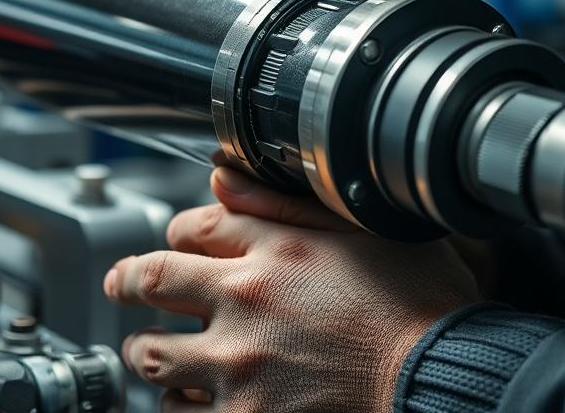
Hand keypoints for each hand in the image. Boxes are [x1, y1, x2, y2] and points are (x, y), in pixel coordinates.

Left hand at [104, 168, 479, 411]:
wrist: (440, 378)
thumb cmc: (416, 305)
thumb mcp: (360, 230)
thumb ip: (283, 203)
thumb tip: (220, 175)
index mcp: (272, 252)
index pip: (191, 228)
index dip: (178, 233)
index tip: (179, 243)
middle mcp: (244, 307)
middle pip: (149, 283)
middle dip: (128, 281)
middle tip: (123, 285)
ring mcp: (238, 369)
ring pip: (153, 357)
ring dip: (146, 349)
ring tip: (151, 349)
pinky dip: (178, 405)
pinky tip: (190, 399)